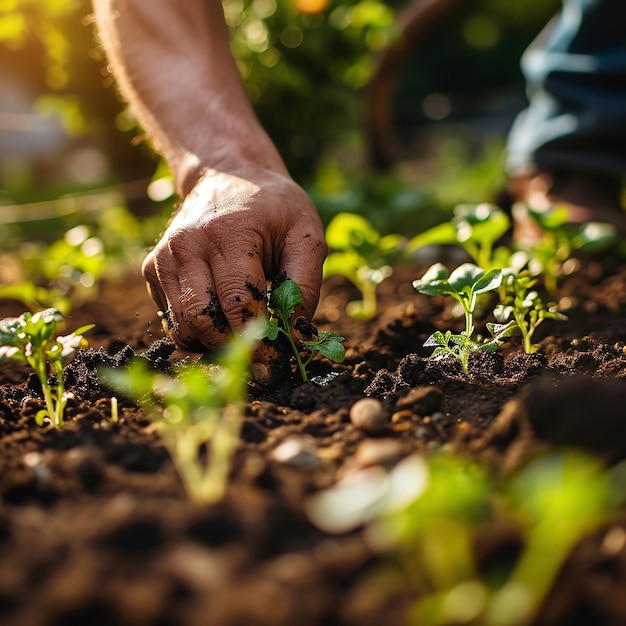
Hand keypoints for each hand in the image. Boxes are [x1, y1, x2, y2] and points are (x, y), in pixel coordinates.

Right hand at [142, 166, 326, 349]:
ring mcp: (163, 258)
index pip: (237, 304)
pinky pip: (172, 319)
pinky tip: (220, 319)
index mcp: (228, 234)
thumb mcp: (305, 234)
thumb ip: (304, 285)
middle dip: (233, 350)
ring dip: (213, 345)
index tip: (277, 359)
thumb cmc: (273, 208)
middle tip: (260, 362)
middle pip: (203, 321)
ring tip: (241, 339)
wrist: (226, 176)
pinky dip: (197, 332)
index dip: (258, 340)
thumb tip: (295, 336)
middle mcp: (187, 245)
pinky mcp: (152, 269)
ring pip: (182, 327)